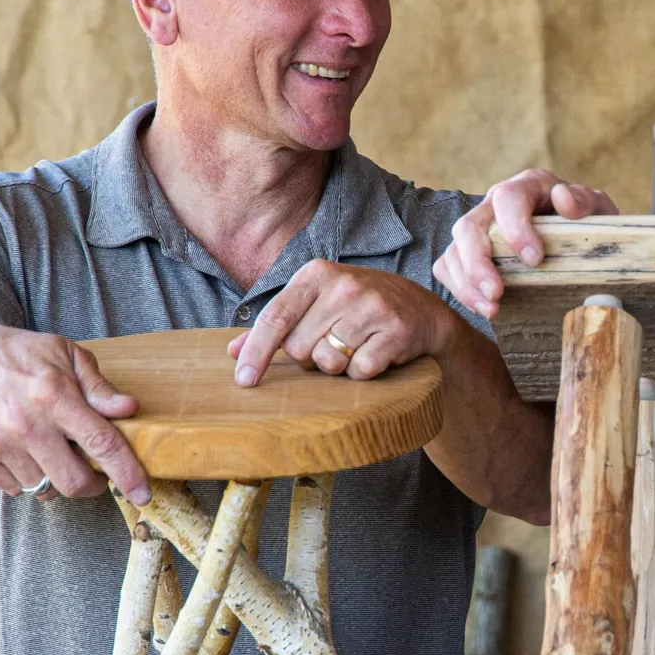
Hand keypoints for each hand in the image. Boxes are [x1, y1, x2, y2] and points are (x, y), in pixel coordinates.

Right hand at [0, 324, 147, 502]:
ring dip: (57, 479)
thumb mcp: (64, 355)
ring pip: (44, 489)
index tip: (143, 495)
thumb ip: (98, 387)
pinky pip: (16, 489)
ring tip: (52, 451)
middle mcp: (26, 425)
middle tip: (94, 472)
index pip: (102, 444)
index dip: (128, 474)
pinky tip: (26, 453)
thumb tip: (129, 409)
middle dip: (93, 485)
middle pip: (74, 482)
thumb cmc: (19, 355)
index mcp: (55, 396)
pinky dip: (28, 479)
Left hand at [230, 260, 455, 384]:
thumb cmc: (359, 308)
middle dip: (310, 357)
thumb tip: (232, 352)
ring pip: (328, 362)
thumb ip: (277, 325)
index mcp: (317, 274)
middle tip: (331, 344)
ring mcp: (372, 308)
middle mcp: (344, 286)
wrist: (422, 310)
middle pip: (300, 348)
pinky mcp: (395, 332)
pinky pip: (359, 371)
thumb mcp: (317, 303)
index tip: (243, 381)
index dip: (257, 353)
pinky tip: (374, 355)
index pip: (276, 318)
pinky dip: (361, 373)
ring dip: (336, 366)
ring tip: (353, 348)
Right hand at [434, 169, 617, 317]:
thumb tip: (563, 198)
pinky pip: (448, 267)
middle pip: (469, 226)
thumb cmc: (587, 224)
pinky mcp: (468, 252)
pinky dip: (460, 289)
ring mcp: (479, 228)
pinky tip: (484, 308)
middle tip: (497, 293)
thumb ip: (584, 202)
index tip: (535, 259)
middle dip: (478, 262)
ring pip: (454, 250)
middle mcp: (495, 204)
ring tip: (491, 309)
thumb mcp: (597, 210)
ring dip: (467, 283)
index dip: (515, 228)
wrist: (581, 243)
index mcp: (527, 187)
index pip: (508, 198)